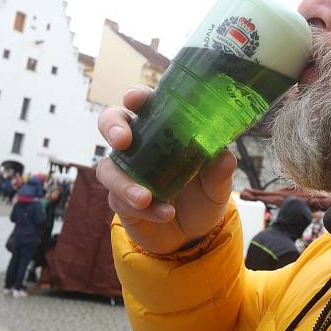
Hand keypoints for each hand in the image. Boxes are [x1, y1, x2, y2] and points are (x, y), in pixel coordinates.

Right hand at [96, 85, 236, 254]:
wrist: (195, 234)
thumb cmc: (203, 196)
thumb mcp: (217, 184)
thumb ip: (219, 171)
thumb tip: (224, 156)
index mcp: (163, 130)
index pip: (145, 103)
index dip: (136, 96)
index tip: (134, 99)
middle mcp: (140, 146)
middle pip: (111, 122)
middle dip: (112, 127)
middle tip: (123, 141)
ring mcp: (126, 173)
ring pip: (107, 168)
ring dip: (124, 183)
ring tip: (145, 198)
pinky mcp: (121, 200)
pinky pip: (121, 201)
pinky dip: (145, 209)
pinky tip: (165, 214)